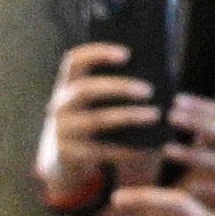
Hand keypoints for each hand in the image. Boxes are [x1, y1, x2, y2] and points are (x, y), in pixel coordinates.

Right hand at [39, 39, 168, 199]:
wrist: (64, 162)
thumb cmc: (92, 124)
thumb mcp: (95, 105)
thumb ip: (114, 90)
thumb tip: (156, 78)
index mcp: (66, 85)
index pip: (74, 60)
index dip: (98, 53)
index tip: (127, 53)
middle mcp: (59, 105)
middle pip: (85, 88)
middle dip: (118, 87)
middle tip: (149, 90)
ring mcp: (61, 130)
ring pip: (96, 120)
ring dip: (128, 116)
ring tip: (155, 115)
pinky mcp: (68, 154)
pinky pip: (101, 150)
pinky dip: (126, 148)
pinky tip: (148, 145)